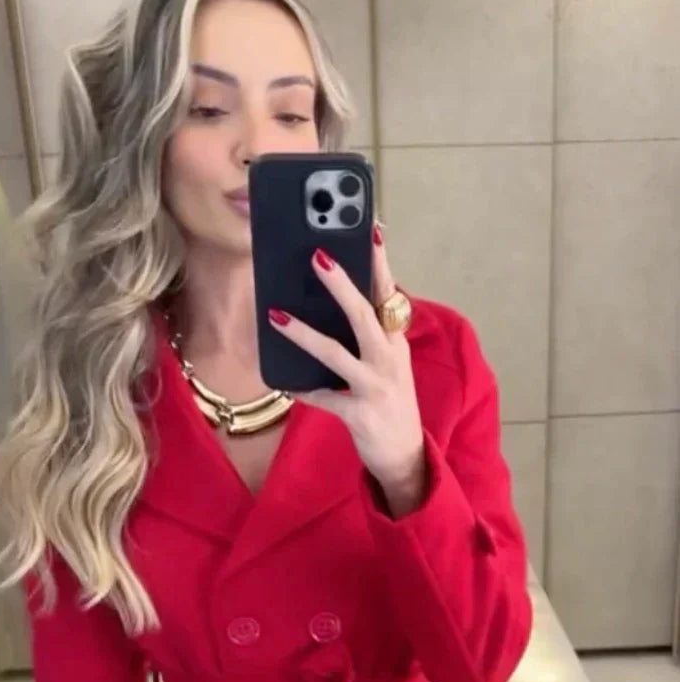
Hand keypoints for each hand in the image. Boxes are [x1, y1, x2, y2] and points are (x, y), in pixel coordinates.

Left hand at [267, 222, 424, 498]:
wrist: (405, 453)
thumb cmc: (391, 399)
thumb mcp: (391, 362)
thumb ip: (373, 334)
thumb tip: (340, 299)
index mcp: (396, 342)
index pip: (388, 295)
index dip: (380, 262)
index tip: (371, 229)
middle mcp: (389, 359)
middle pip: (364, 315)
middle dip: (341, 285)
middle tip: (317, 256)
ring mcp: (375, 387)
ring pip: (335, 354)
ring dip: (304, 333)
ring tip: (276, 314)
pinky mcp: (359, 414)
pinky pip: (324, 398)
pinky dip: (303, 390)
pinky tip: (285, 384)